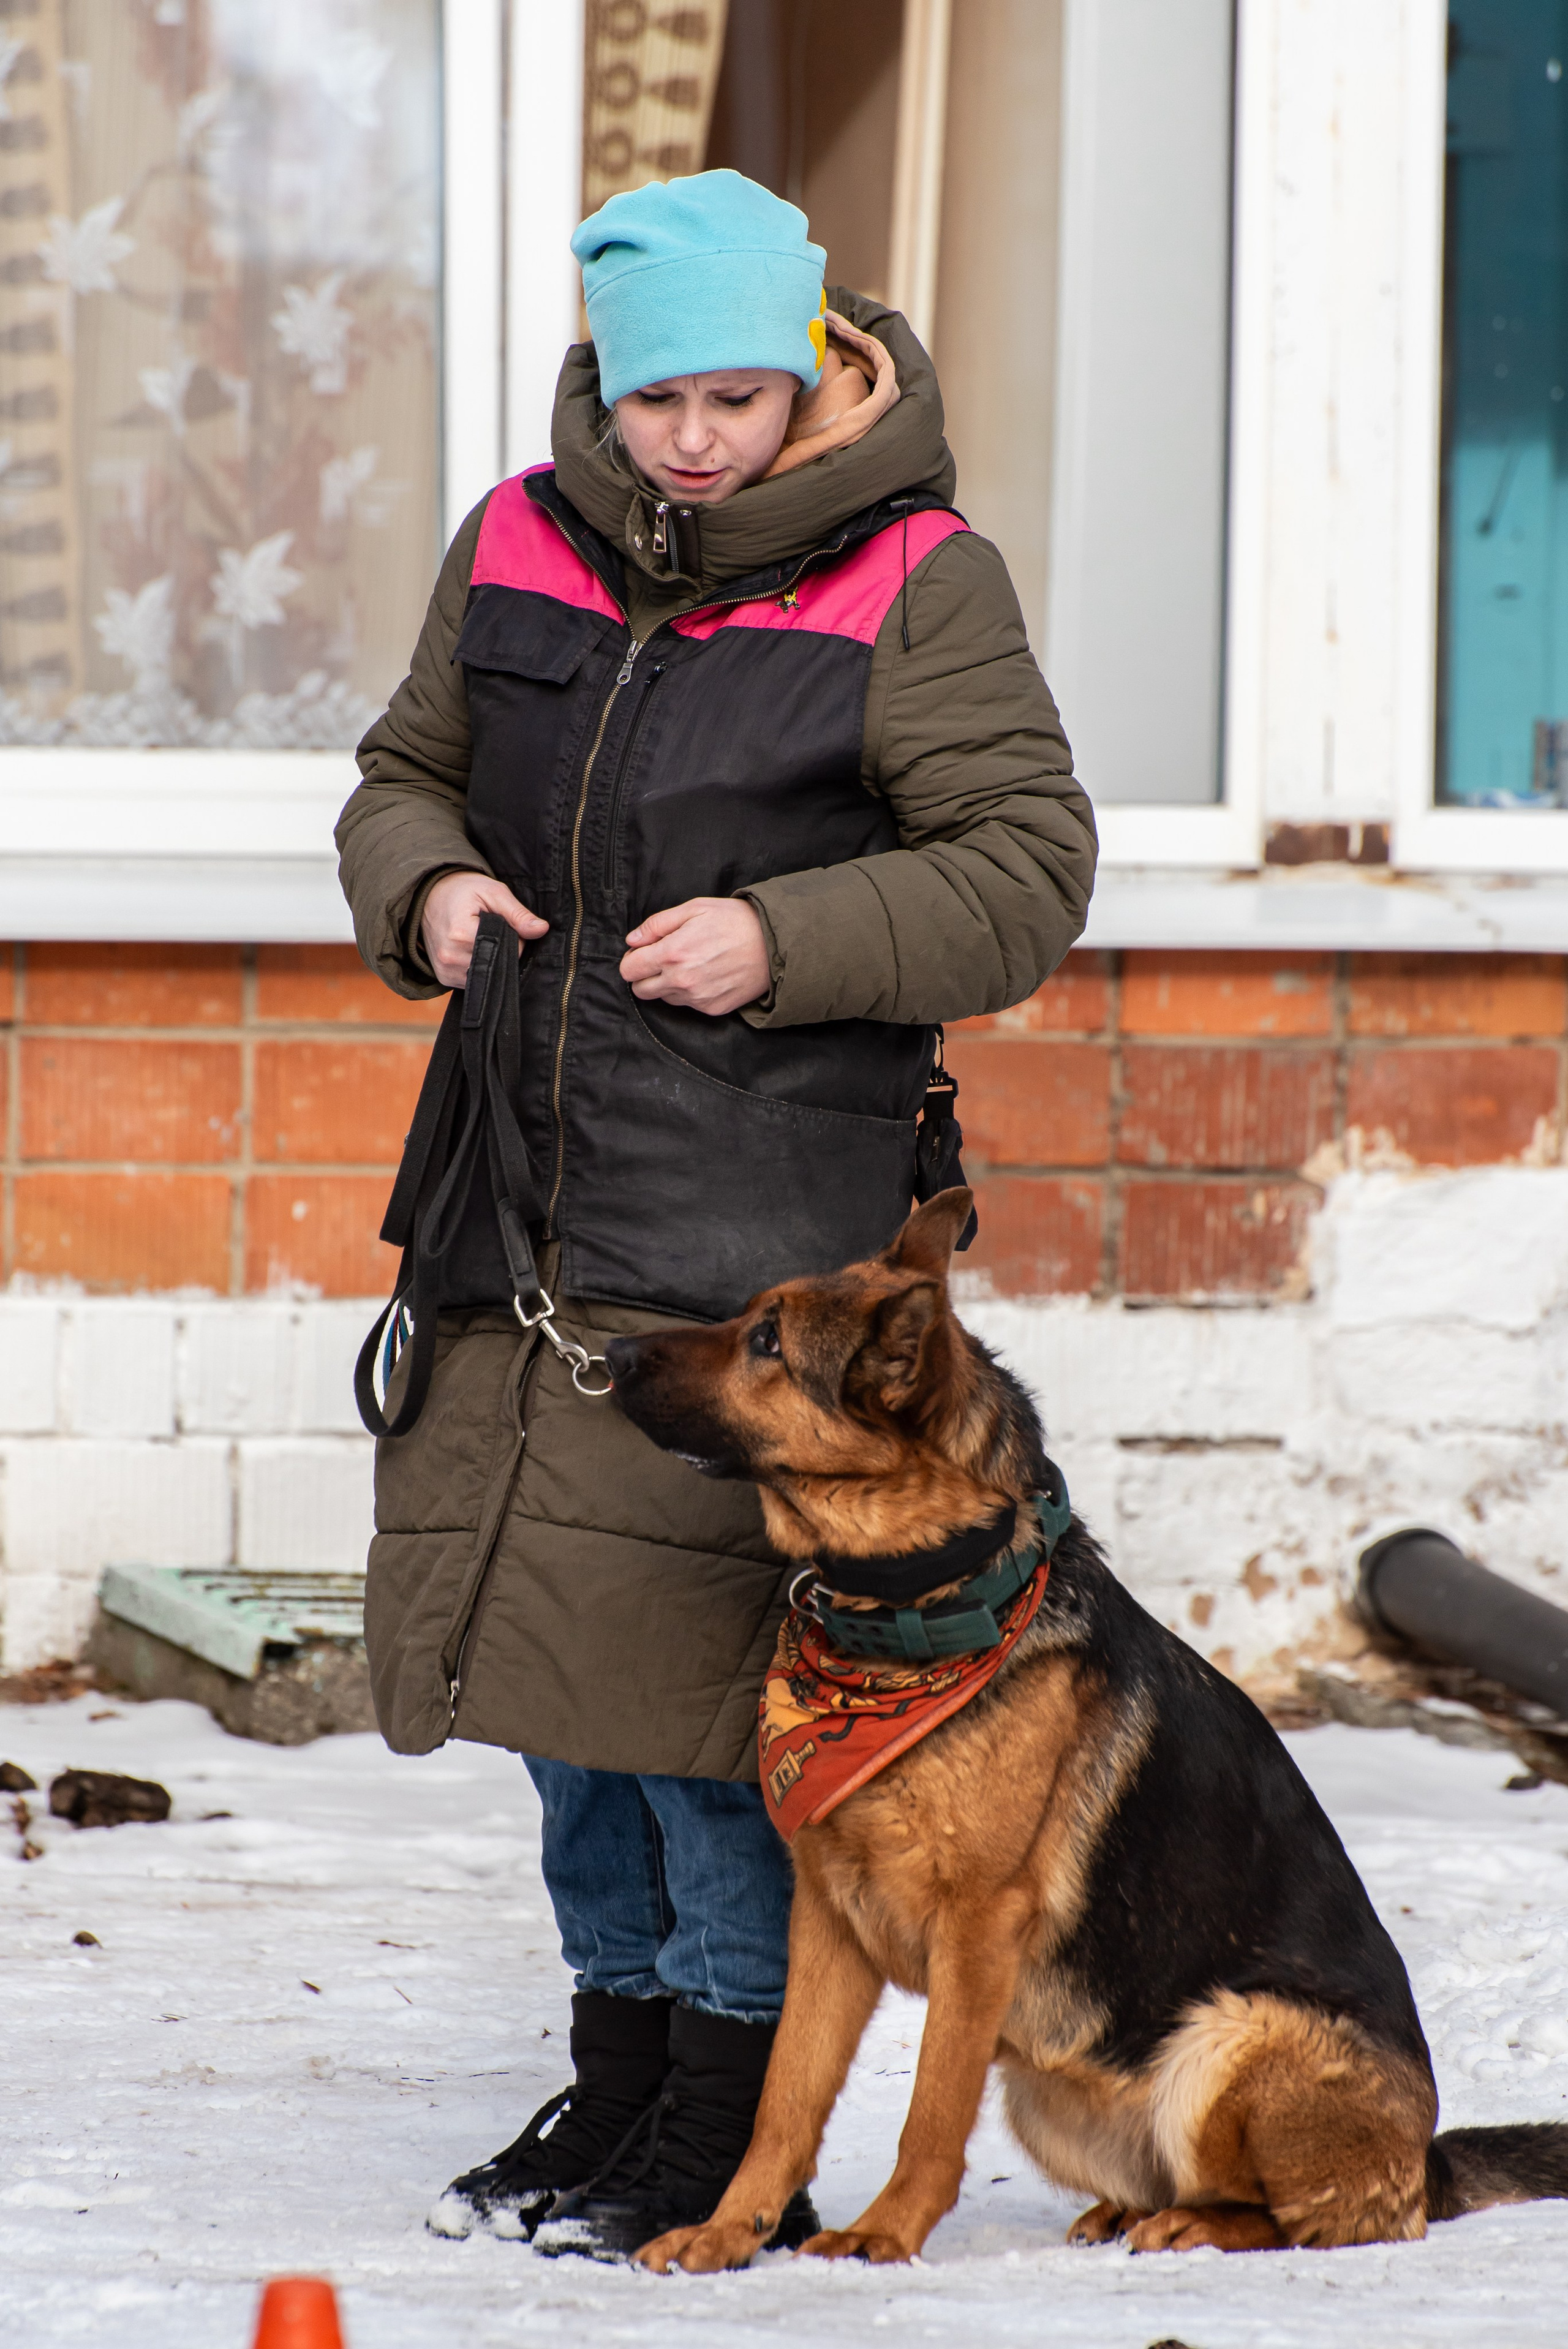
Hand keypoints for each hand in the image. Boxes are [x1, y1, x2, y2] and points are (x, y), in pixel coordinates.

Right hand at [420, 872, 546, 990]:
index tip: (503, 922)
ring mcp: (446, 970)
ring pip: (488, 975)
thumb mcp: (493, 892)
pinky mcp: (444, 978)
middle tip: (491, 929)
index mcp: (460, 934)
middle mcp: (450, 957)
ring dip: (491, 960)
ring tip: (479, 937)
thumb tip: (542, 929)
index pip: (507, 950)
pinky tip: (472, 950)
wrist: (428, 896)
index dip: (515, 938)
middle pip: (498, 965)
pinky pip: (474, 980)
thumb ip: (517, 913)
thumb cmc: (462, 890)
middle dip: (503, 950)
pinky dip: (479, 968)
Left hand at [619, 897, 769, 1015]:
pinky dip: (690, 992)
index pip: (629, 970)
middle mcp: (681, 981)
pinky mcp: (712, 1009)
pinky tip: (707, 974)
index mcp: (672, 953)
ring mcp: (697, 998)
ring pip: (664, 998)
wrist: (774, 945)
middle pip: (640, 990)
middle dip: (645, 975)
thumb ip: (657, 924)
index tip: (644, 952)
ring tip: (691, 964)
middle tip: (664, 959)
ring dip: (668, 984)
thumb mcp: (694, 908)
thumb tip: (632, 941)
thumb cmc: (735, 921)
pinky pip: (688, 1005)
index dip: (633, 959)